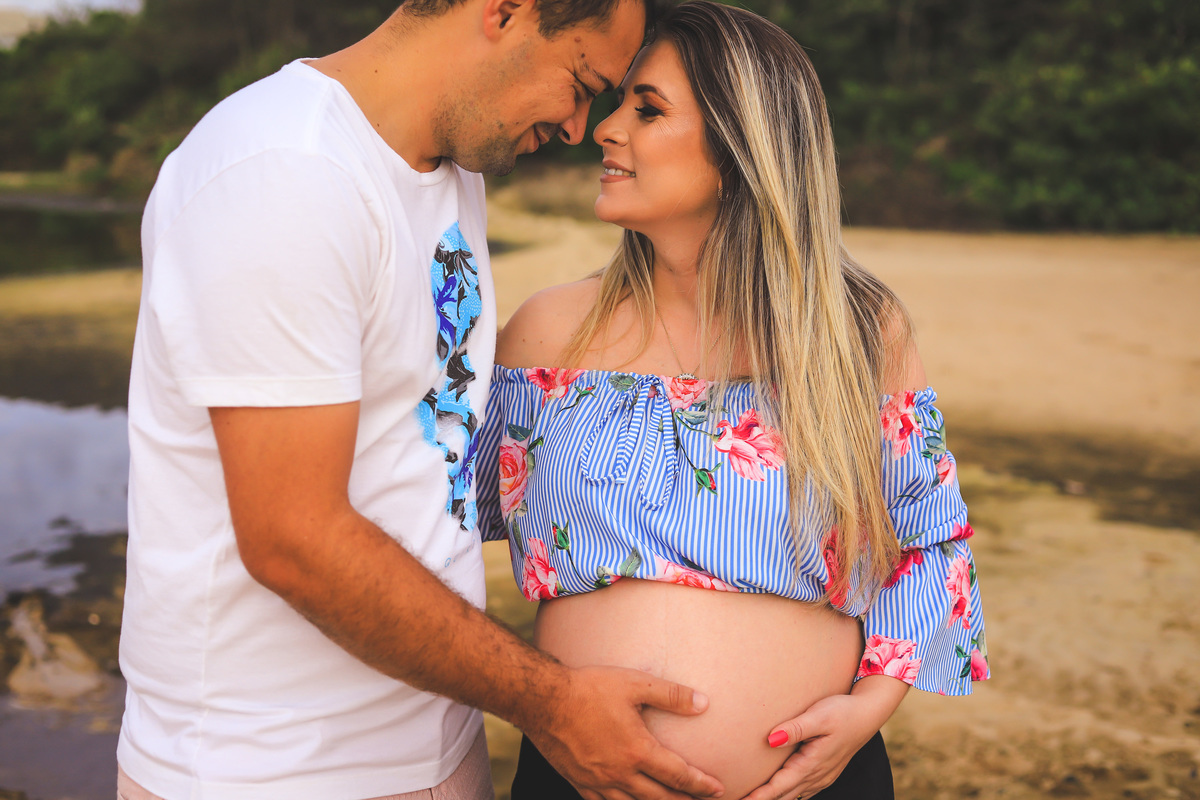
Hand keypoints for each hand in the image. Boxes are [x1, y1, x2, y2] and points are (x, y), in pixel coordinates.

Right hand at [525, 665, 724, 799]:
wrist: (543, 699)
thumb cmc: (589, 688)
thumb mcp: (635, 683)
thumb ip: (671, 695)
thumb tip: (704, 703)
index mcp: (637, 750)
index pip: (679, 775)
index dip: (701, 784)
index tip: (718, 788)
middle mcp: (620, 773)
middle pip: (660, 797)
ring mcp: (598, 781)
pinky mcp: (578, 782)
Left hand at [740, 676, 907, 799]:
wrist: (868, 714)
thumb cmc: (843, 711)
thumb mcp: (819, 716)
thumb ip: (796, 728)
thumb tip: (771, 739)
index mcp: (812, 764)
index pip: (779, 787)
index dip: (759, 796)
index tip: (742, 799)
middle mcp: (816, 776)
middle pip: (783, 796)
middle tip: (738, 799)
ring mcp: (821, 777)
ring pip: (792, 796)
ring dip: (773, 798)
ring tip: (752, 798)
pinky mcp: (823, 773)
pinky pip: (801, 791)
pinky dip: (785, 794)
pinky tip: (776, 793)